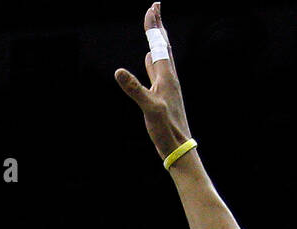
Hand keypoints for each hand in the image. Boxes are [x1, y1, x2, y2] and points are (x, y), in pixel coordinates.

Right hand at [113, 3, 193, 163]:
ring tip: (155, 28)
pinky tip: (149, 60)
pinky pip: (157, 71)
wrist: (179, 147)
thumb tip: (118, 71)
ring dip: (157, 40)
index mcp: (166, 76)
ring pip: (162, 56)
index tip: (152, 6)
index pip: (158, 44)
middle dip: (158, 26)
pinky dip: (153, 60)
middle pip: (163, 45)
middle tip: (155, 7)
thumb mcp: (149, 108)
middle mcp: (169, 77)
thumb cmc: (166, 129)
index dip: (154, 25)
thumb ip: (134, 89)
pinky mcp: (163, 95)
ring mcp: (167, 85)